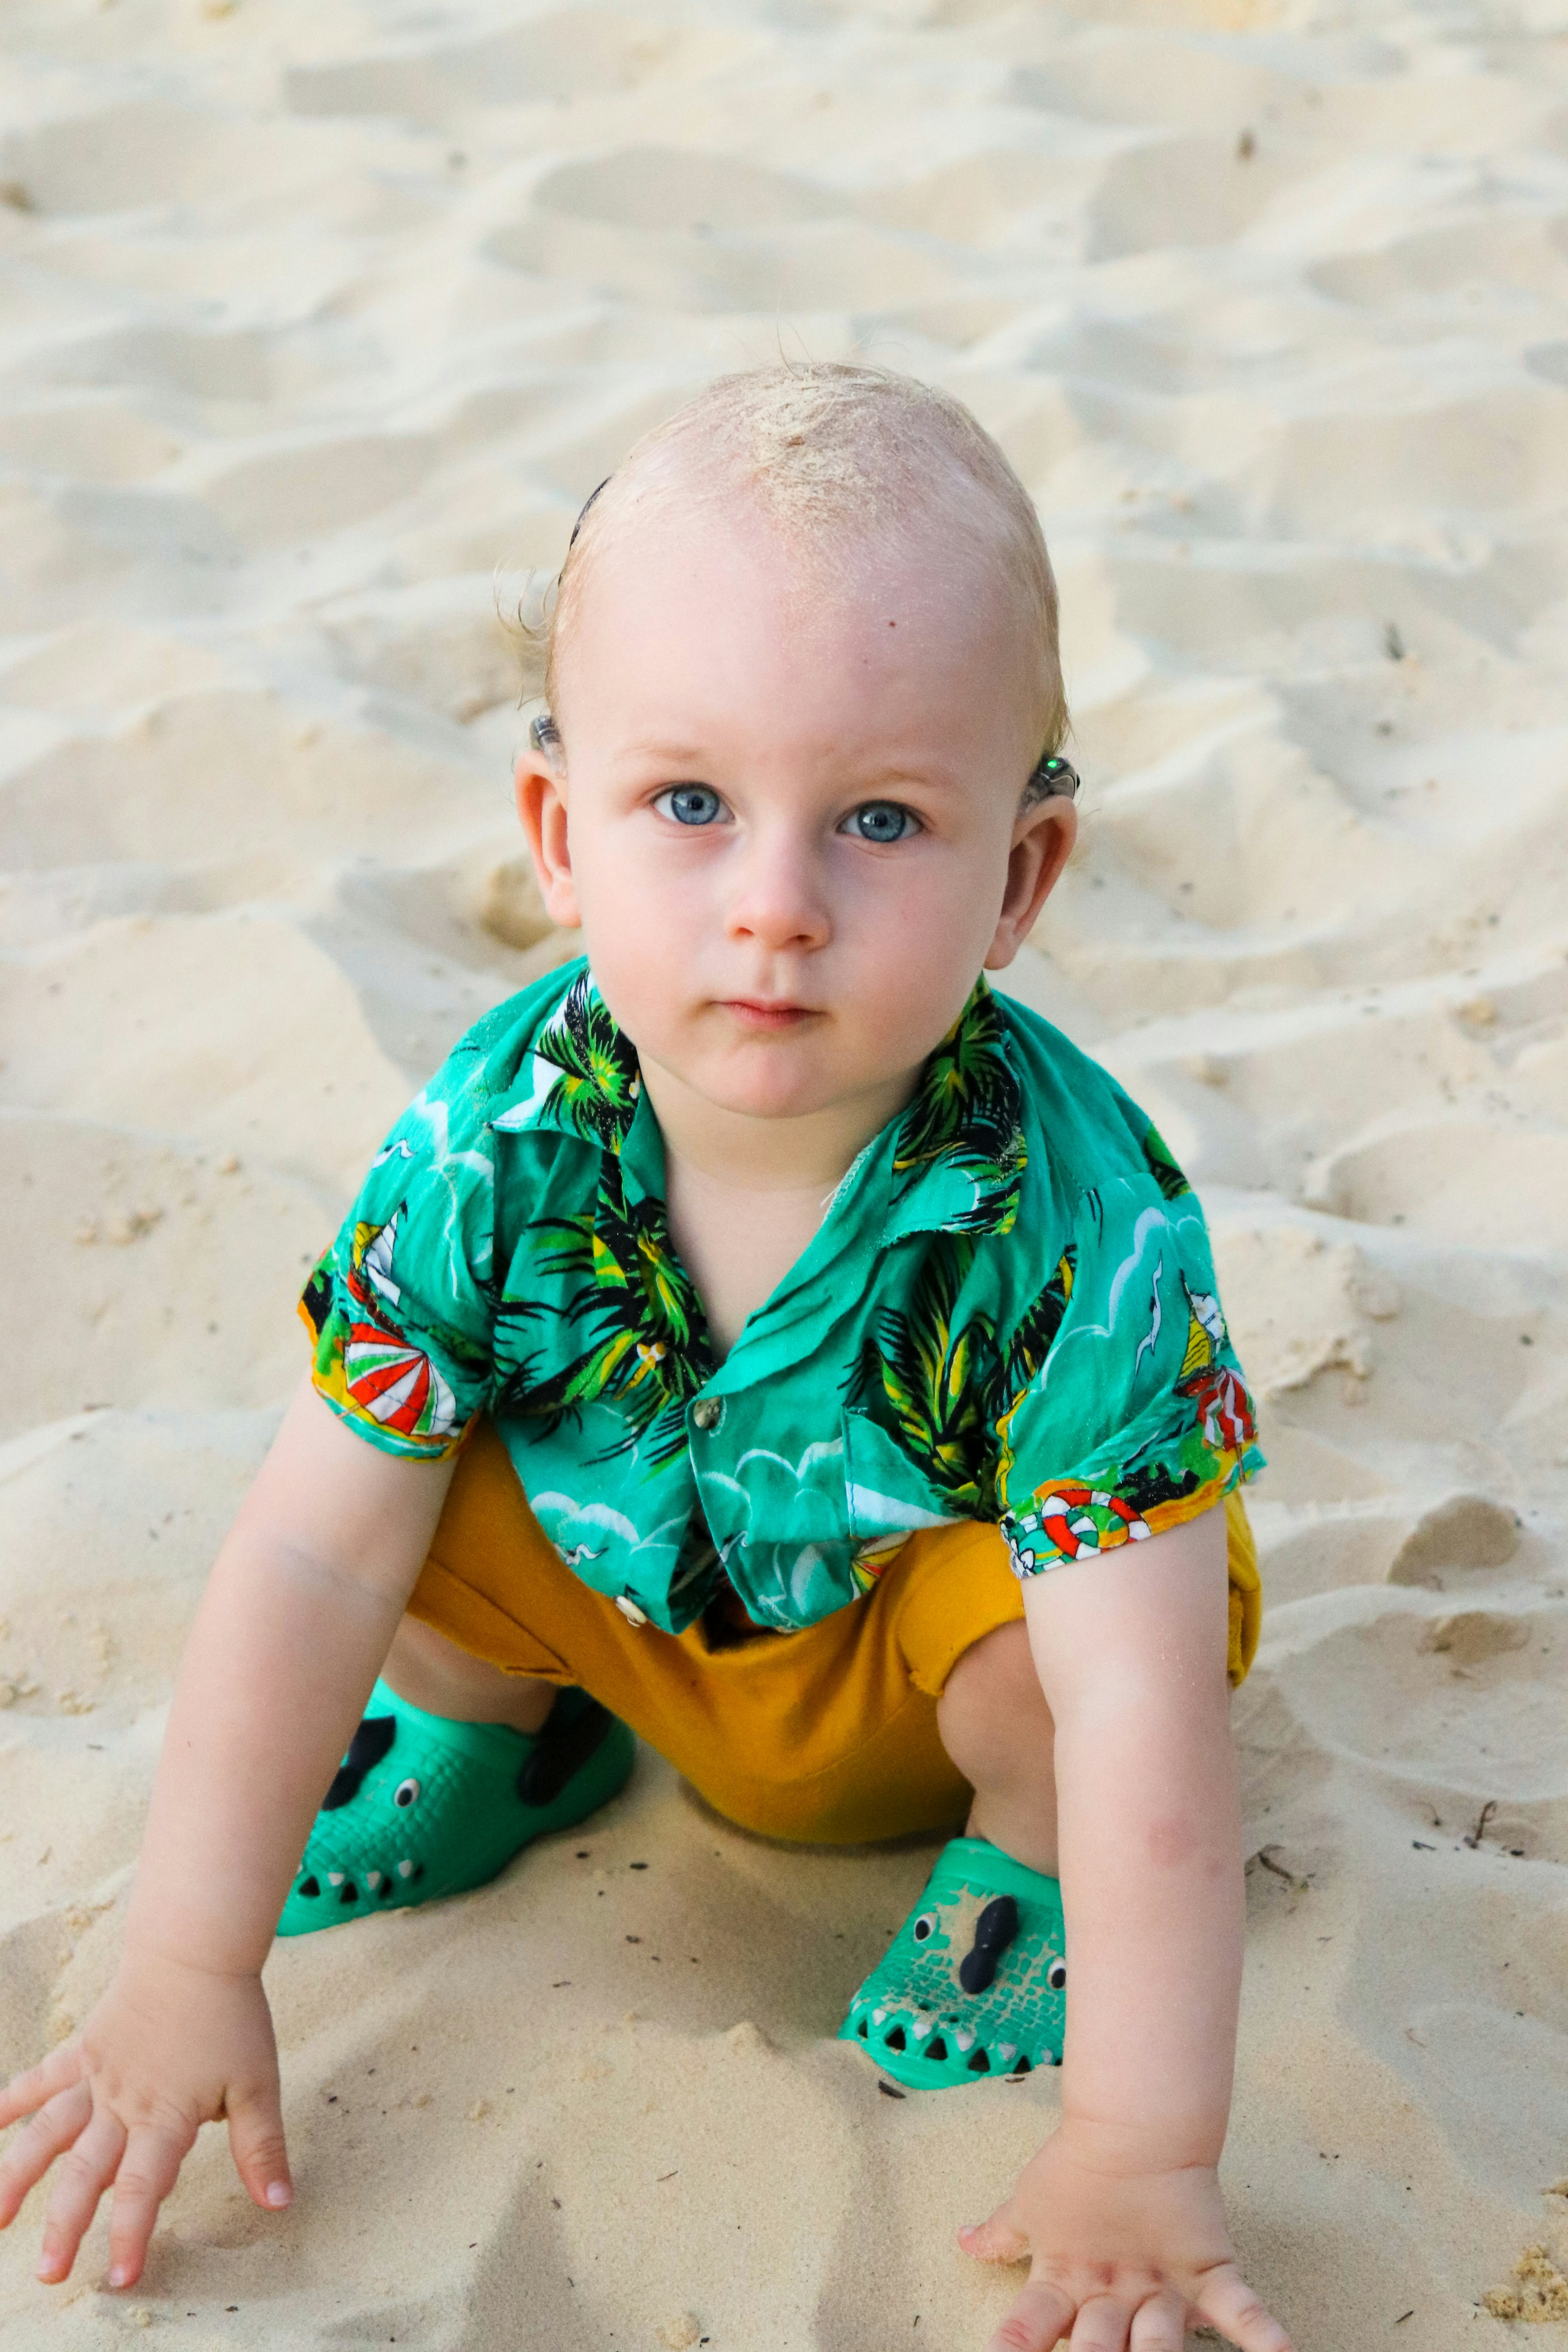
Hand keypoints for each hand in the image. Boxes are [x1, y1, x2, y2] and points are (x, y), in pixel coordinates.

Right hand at [0, 1950, 291, 2290]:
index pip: (143, 2187)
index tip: (120, 2277)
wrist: (196, 1951)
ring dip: (20, 2176)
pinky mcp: (84, 2048)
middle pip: (88, 2173)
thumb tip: (280, 2204)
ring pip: (50, 2133)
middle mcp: (123, 2104)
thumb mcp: (259, 2084)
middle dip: (66, 2226)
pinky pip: (43, 2078)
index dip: (132, 2234)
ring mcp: (97, 2076)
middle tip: (48, 2273)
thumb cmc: (232, 2015)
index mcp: (165, 2117)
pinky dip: (13, 2099)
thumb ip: (262, 2148)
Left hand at [959, 2125, 1292, 2351]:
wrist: (1136, 2121)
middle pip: (1100, 2349)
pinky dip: (1264, 2335)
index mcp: (1065, 2279)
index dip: (1013, 2349)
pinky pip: (1240, 2309)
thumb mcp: (1031, 2205)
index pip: (1029, 2327)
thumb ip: (999, 2234)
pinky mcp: (1205, 2270)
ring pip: (1159, 2343)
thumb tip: (961, 2242)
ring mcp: (1160, 2284)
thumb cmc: (1077, 2165)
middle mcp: (1112, 2291)